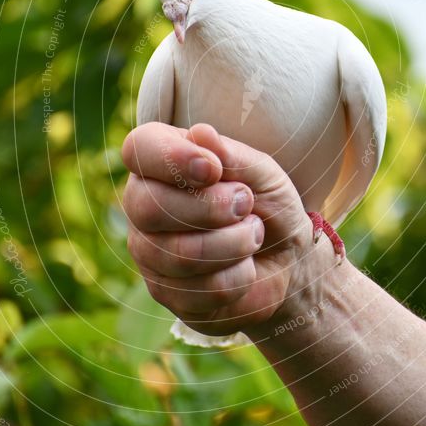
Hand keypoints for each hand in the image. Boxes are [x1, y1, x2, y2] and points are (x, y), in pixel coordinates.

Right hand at [120, 121, 321, 335]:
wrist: (286, 259)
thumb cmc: (267, 204)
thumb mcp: (263, 174)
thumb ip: (232, 156)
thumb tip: (201, 133)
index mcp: (161, 162)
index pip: (138, 149)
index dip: (173, 159)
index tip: (213, 169)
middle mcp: (143, 204)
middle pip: (150, 208)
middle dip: (212, 208)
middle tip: (247, 204)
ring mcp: (148, 251)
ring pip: (178, 255)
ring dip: (235, 244)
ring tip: (253, 234)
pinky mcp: (164, 292)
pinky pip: (197, 292)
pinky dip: (237, 278)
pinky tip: (244, 267)